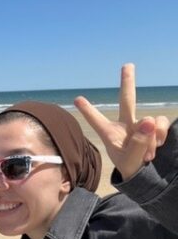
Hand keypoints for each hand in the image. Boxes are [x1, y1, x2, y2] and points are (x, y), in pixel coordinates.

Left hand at [74, 63, 169, 179]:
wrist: (145, 173)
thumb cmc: (130, 167)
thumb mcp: (130, 161)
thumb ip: (138, 143)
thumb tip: (149, 120)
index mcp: (110, 133)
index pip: (96, 120)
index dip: (88, 110)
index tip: (76, 99)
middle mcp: (125, 125)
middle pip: (127, 99)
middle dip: (128, 82)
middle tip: (127, 65)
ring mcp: (141, 124)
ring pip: (150, 121)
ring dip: (151, 139)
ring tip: (147, 155)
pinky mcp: (156, 126)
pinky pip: (161, 123)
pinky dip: (161, 135)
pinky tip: (158, 146)